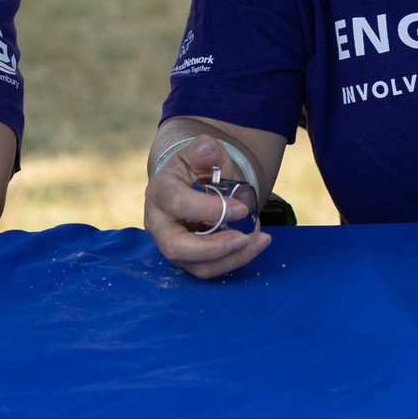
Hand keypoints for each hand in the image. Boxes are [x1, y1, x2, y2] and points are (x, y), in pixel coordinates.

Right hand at [144, 135, 270, 279]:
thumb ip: (205, 149)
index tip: (242, 208)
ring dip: (231, 259)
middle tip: (244, 238)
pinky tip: (254, 245)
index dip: (209, 209)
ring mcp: (172, 245)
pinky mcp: (188, 260)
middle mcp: (159, 224)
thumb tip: (208, 153)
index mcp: (160, 191)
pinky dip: (234, 261)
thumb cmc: (197, 168)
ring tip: (258, 241)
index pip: (177, 203)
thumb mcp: (201, 151)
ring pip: (197, 266)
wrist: (195, 185)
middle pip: (176, 247)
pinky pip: (210, 269)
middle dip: (213, 248)